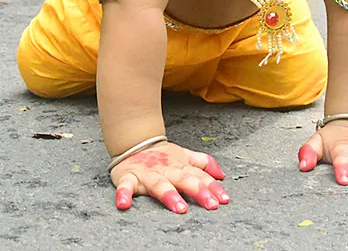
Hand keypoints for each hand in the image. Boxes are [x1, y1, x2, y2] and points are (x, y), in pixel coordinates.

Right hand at [111, 141, 229, 213]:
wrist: (132, 141)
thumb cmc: (161, 155)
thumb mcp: (184, 155)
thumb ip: (203, 163)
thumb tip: (222, 175)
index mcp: (180, 166)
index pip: (200, 176)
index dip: (212, 187)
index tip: (223, 199)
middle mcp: (166, 170)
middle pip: (184, 179)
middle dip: (198, 190)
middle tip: (210, 204)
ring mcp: (147, 173)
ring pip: (159, 184)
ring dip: (169, 195)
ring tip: (179, 207)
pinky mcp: (128, 177)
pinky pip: (125, 186)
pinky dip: (123, 194)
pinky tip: (124, 204)